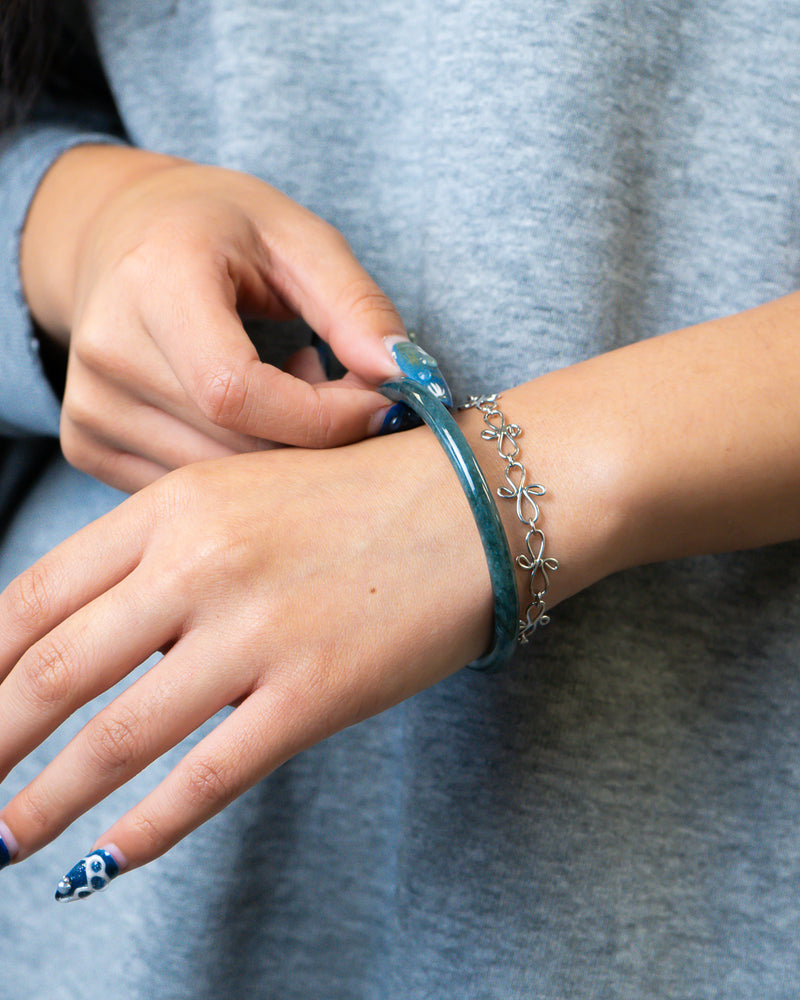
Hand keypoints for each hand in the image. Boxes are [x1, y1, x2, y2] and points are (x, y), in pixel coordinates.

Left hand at [0, 427, 493, 890]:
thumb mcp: (238, 497)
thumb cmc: (353, 501)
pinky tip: (108, 859)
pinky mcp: (314, 692)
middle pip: (53, 671)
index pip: (33, 597)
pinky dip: (146, 829)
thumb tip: (84, 643)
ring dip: (43, 802)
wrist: (470, 504)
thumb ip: (159, 558)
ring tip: (2, 841)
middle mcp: (201, 565)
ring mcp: (257, 631)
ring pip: (116, 736)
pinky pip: (207, 777)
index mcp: (173, 509)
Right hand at [21, 146, 407, 491]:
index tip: (378, 401)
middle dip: (314, 438)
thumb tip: (405, 378)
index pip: (236, 392)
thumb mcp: (297, 237)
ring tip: (291, 387)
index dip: (324, 416)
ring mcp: (88, 406)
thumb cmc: (216, 230)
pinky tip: (249, 413)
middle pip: (232, 445)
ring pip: (215, 480)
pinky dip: (236, 466)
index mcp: (154, 281)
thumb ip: (356, 305)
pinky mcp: (86, 443)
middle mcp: (104, 350)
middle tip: (342, 389)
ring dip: (280, 453)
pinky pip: (185, 486)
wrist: (118, 236)